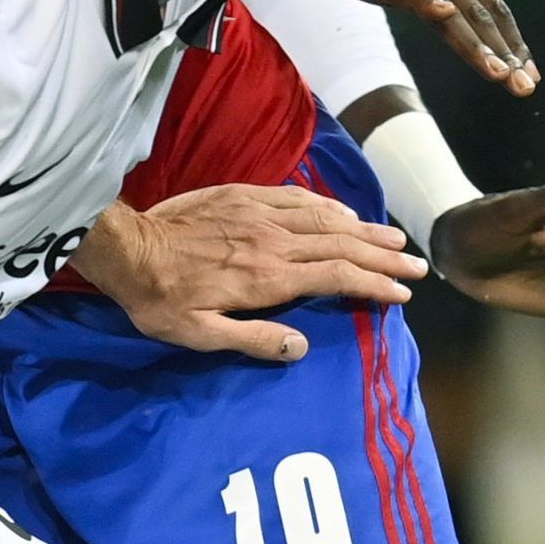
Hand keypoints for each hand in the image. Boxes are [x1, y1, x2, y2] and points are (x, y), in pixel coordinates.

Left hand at [74, 188, 419, 361]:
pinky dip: (327, 205)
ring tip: (393, 239)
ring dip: (364, 228)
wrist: (129, 250)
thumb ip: (255, 341)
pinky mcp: (243, 195)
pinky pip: (296, 197)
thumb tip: (302, 347)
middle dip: (383, 256)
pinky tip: (343, 212)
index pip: (337, 277)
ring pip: (325, 218)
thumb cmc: (162, 301)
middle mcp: (273, 241)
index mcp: (269, 278)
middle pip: (342, 244)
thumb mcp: (202, 336)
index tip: (401, 293)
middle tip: (416, 266)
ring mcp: (260, 214)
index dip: (374, 284)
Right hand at [305, 0, 535, 90]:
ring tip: (499, 73)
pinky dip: (427, 1)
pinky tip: (445, 16)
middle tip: (526, 86)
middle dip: (507, 51)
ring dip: (477, 43)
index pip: (488, 5)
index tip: (528, 73)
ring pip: (450, 8)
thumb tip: (451, 18)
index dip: (512, 39)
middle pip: (479, 11)